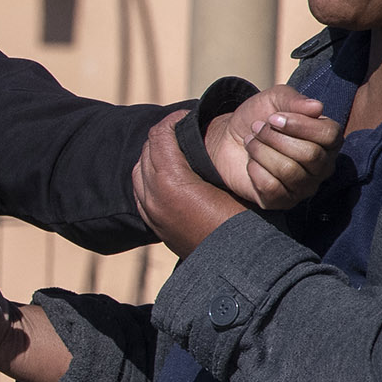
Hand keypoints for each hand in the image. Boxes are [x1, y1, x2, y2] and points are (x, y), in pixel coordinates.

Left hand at [134, 109, 247, 256]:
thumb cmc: (241, 222)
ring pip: (140, 172)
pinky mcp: (154, 224)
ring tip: (175, 150)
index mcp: (170, 180)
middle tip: (182, 130)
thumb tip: (206, 143)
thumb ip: (210, 163)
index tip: (186, 116)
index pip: (159, 137)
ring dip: (153, 157)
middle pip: (147, 152)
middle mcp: (153, 195)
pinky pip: (140, 192)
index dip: (172, 122)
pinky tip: (167, 176)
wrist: (233, 266)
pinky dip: (149, 178)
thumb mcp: (230, 185)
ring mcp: (150, 211)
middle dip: (162, 137)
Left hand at [203, 86, 338, 210]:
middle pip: (310, 155)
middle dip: (275, 138)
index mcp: (328, 140)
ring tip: (251, 143)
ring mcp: (304, 187)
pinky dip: (255, 171)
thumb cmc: (259, 118)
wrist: (228, 140)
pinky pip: (272, 188)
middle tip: (257, 129)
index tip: (273, 118)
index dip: (300, 125)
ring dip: (262, 152)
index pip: (330, 135)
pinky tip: (251, 164)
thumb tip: (317, 107)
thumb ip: (294, 100)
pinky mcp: (282, 201)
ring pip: (290, 171)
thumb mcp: (274, 100)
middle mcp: (323, 166)